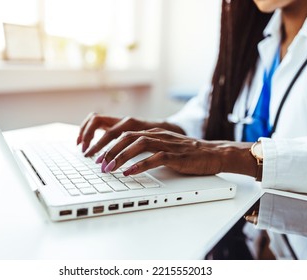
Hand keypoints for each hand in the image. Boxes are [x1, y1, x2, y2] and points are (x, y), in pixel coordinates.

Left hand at [98, 128, 256, 177]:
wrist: (213, 153)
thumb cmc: (186, 153)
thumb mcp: (162, 147)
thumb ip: (145, 149)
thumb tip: (122, 159)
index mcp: (153, 132)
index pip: (124, 131)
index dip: (106, 141)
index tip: (94, 153)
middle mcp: (158, 134)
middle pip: (127, 135)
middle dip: (109, 148)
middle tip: (97, 162)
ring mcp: (167, 144)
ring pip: (139, 144)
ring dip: (121, 155)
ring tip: (109, 167)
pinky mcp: (177, 156)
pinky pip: (156, 158)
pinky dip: (141, 165)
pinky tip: (130, 172)